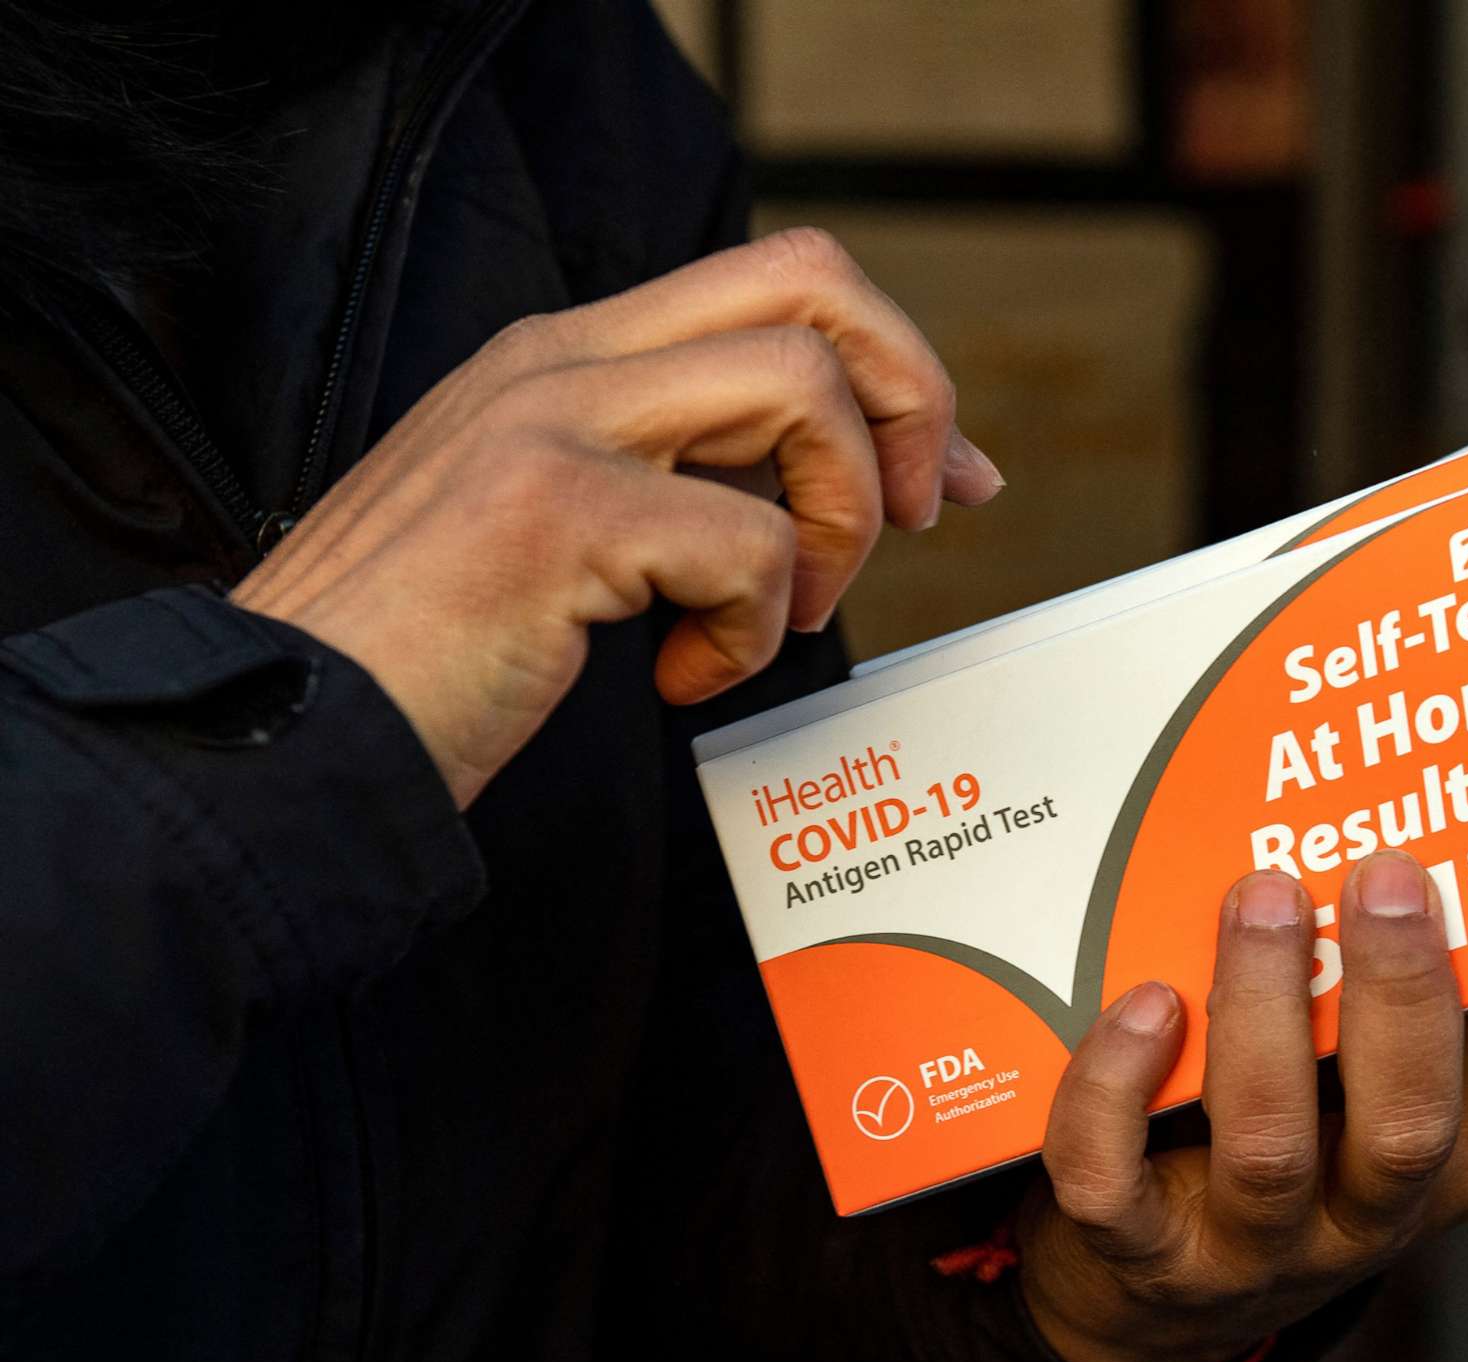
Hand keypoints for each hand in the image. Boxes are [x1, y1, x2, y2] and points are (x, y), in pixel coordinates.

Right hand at [230, 227, 1002, 806]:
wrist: (284, 733)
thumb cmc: (427, 655)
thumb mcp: (564, 525)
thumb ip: (681, 476)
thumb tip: (848, 484)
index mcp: (565, 357)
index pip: (777, 281)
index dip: (895, 369)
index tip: (944, 480)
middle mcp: (558, 362)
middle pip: (810, 284)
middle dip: (908, 400)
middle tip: (910, 520)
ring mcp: (549, 425)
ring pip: (801, 387)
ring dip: (834, 522)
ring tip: (778, 616)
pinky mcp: (551, 514)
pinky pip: (750, 543)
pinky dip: (752, 633)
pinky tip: (677, 678)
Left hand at [1015, 851, 1467, 1361]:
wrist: (1164, 1312)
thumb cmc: (1291, 1160)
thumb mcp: (1371, 1103)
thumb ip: (1395, 1011)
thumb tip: (1427, 860)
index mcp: (1444, 1167)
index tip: (1458, 865)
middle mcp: (1362, 1220)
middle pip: (1405, 1124)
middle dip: (1398, 993)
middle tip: (1380, 877)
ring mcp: (1251, 1249)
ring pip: (1266, 1145)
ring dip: (1261, 1012)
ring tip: (1260, 903)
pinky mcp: (1143, 1259)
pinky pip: (1113, 1180)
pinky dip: (1117, 1084)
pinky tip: (1144, 1006)